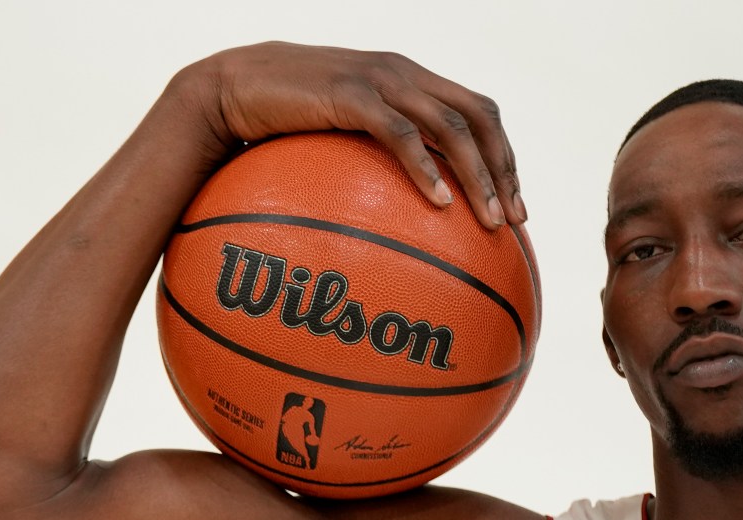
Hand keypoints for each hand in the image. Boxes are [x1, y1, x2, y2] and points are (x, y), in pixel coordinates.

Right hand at [171, 42, 522, 225]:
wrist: (229, 89)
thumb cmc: (277, 124)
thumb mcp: (335, 139)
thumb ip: (369, 161)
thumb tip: (389, 223)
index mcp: (407, 80)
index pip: (475, 110)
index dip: (502, 156)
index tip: (513, 207)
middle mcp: (403, 73)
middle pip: (477, 115)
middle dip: (502, 169)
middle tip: (514, 221)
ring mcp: (379, 80)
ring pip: (450, 123)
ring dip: (476, 175)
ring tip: (488, 221)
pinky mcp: (350, 94)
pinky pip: (400, 133)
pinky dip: (425, 167)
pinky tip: (438, 202)